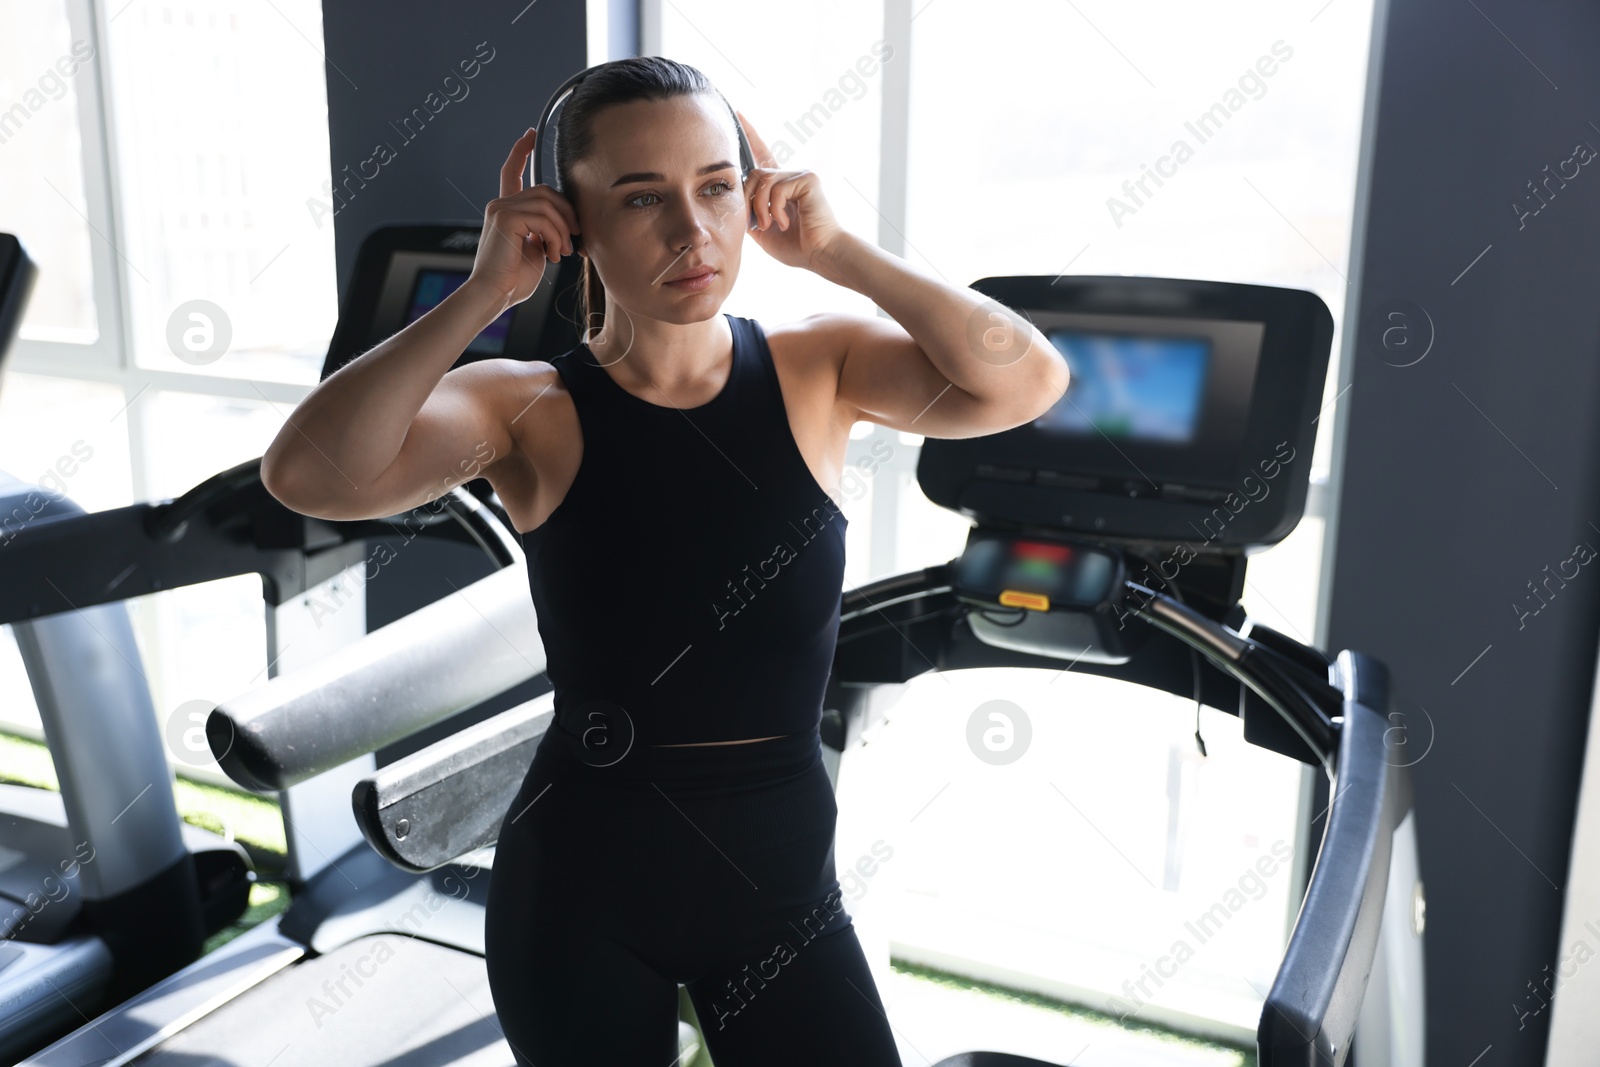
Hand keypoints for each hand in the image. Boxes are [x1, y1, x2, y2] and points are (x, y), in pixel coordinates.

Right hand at [467, 127, 582, 309]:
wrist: (494, 295)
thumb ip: (546, 230)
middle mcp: (500, 204)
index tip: (530, 134)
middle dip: (567, 213)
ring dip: (563, 230)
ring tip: (562, 253)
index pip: (512, 172)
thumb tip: (567, 221)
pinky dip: (556, 236)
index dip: (521, 151)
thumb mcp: (536, 250)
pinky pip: (543, 217)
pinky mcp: (505, 218)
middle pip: (545, 191)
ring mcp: (501, 209)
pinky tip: (553, 254)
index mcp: (506, 210)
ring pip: (548, 204)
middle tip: (573, 240)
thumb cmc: (514, 280)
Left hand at [736, 110, 847, 271]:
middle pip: (754, 173)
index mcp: (780, 186)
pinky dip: (775, 209)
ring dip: (760, 207)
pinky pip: (778, 188)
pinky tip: (784, 223)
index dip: (749, 135)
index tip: (737, 113)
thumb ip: (749, 210)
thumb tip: (734, 197)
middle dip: (749, 199)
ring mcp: (801, 175)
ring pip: (764, 180)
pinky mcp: (808, 179)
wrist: (820, 254)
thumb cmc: (796, 246)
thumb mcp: (762, 228)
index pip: (761, 155)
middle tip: (757, 223)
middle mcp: (790, 175)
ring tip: (770, 225)